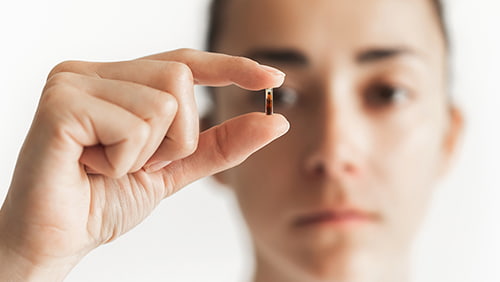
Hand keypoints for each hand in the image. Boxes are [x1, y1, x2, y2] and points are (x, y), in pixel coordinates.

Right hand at [0, 49, 287, 280]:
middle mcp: (94, 71)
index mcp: (118, 81)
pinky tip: (92, 167)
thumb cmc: (105, 200)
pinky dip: (126, 161)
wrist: (57, 239)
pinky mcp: (61, 103)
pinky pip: (134, 127)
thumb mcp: (175, 168)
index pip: (184, 61)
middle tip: (138, 163)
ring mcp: (74, 82)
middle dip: (177, 137)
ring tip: (112, 167)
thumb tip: (275, 121)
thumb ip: (220, 144)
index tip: (272, 78)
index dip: (230, 67)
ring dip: (150, 153)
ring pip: (163, 104)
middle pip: (180, 79)